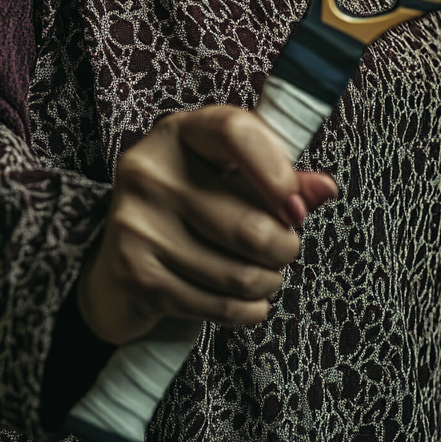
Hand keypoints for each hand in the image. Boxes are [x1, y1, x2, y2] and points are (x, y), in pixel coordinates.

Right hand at [76, 103, 337, 345]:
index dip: (277, 171)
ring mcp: (137, 223)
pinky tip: (246, 300)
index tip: (296, 206)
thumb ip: (276, 177)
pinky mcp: (137, 274)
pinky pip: (221, 305)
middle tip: (282, 248)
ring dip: (267, 281)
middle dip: (283, 247)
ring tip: (262, 274)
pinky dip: (249, 309)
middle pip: (249, 224)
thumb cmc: (186, 212)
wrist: (116, 268)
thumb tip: (324, 189)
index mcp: (176, 133)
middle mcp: (149, 171)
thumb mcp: (226, 179)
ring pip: (240, 273)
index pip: (234, 132)